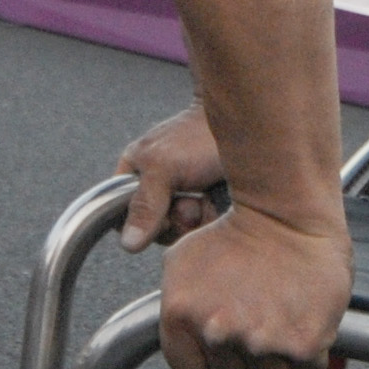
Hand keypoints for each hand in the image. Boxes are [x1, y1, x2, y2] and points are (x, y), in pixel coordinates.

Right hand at [117, 108, 225, 250]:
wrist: (246, 123)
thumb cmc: (199, 136)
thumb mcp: (165, 168)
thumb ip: (145, 205)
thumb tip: (128, 244)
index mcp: (134, 172)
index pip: (123, 216)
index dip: (141, 225)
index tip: (162, 218)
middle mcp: (155, 185)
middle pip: (154, 229)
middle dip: (175, 221)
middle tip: (190, 202)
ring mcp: (182, 195)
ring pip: (180, 230)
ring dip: (195, 221)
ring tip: (205, 199)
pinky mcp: (206, 202)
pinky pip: (202, 227)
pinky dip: (210, 219)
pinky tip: (217, 203)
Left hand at [154, 199, 353, 368]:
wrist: (287, 214)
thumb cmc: (236, 235)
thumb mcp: (181, 261)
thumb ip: (173, 305)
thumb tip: (174, 326)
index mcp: (181, 314)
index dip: (207, 353)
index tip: (220, 330)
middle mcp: (218, 331)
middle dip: (241, 351)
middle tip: (254, 314)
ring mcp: (260, 341)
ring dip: (275, 355)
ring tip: (278, 315)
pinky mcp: (302, 343)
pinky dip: (307, 351)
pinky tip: (300, 319)